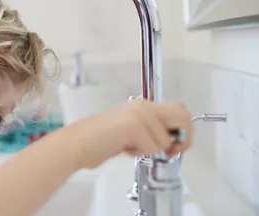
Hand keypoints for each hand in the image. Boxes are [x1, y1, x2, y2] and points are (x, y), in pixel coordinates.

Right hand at [65, 99, 192, 168]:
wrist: (76, 144)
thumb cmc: (97, 141)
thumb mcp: (130, 132)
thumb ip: (150, 130)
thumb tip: (172, 141)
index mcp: (141, 105)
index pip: (178, 110)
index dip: (183, 130)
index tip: (174, 146)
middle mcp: (142, 106)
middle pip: (182, 115)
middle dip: (183, 138)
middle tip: (171, 151)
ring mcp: (138, 114)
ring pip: (166, 139)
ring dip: (151, 150)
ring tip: (130, 147)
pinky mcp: (133, 126)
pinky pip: (152, 147)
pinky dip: (140, 153)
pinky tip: (123, 149)